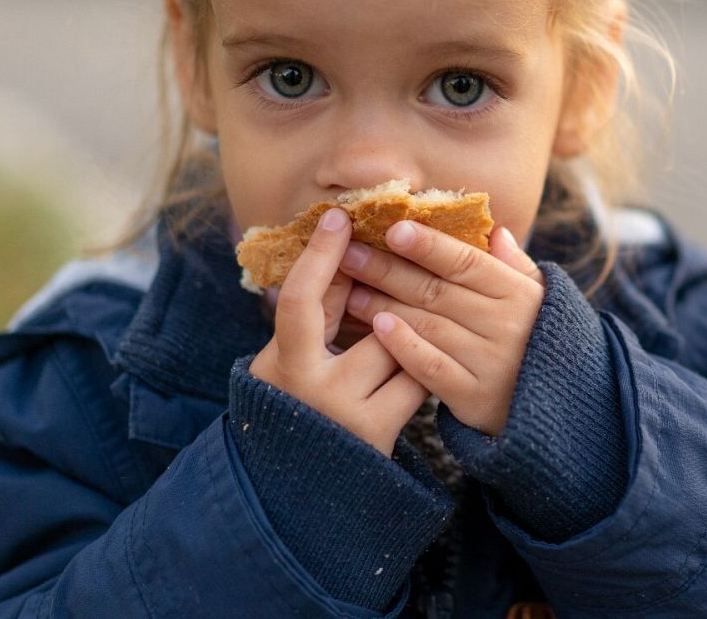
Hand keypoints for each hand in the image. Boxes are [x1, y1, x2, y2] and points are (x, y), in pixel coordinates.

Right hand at [249, 208, 430, 453]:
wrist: (306, 490)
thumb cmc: (301, 408)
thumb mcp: (295, 361)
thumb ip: (319, 316)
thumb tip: (350, 254)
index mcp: (281, 363)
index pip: (298, 299)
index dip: (319, 256)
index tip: (339, 217)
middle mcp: (310, 387)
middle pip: (368, 322)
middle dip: (388, 309)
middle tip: (397, 309)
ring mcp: (345, 412)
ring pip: (399, 349)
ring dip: (410, 343)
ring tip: (413, 348)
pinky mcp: (378, 433)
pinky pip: (417, 382)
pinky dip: (422, 372)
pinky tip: (425, 372)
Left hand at [339, 220, 544, 436]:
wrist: (561, 407)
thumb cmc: (541, 341)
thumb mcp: (539, 299)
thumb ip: (514, 266)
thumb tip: (494, 231)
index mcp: (519, 293)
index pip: (466, 262)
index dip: (428, 245)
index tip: (392, 228)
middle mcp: (507, 324)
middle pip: (438, 291)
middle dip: (389, 269)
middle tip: (349, 253)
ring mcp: (491, 362)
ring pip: (429, 325)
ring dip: (385, 305)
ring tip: (351, 289)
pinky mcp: (475, 397)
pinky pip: (432, 368)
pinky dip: (404, 346)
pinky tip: (378, 328)